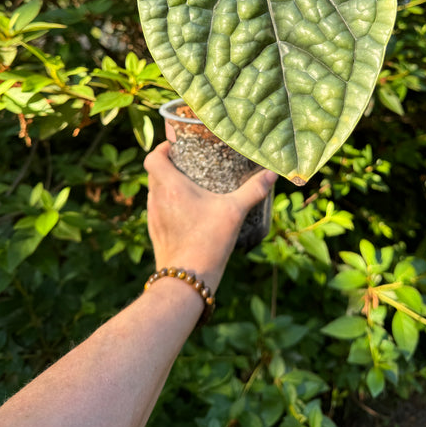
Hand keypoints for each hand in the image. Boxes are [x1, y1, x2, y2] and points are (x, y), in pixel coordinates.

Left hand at [143, 141, 276, 292]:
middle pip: (154, 173)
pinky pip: (158, 209)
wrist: (187, 279)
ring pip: (155, 191)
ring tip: (190, 185)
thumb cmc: (208, 242)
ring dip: (167, 185)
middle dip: (169, 165)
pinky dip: (168, 203)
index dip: (162, 149)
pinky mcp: (155, 232)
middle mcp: (157, 198)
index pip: (153, 158)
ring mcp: (154, 216)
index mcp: (171, 187)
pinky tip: (187, 211)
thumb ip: (253, 190)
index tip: (177, 147)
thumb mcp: (234, 212)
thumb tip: (272, 174)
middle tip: (190, 163)